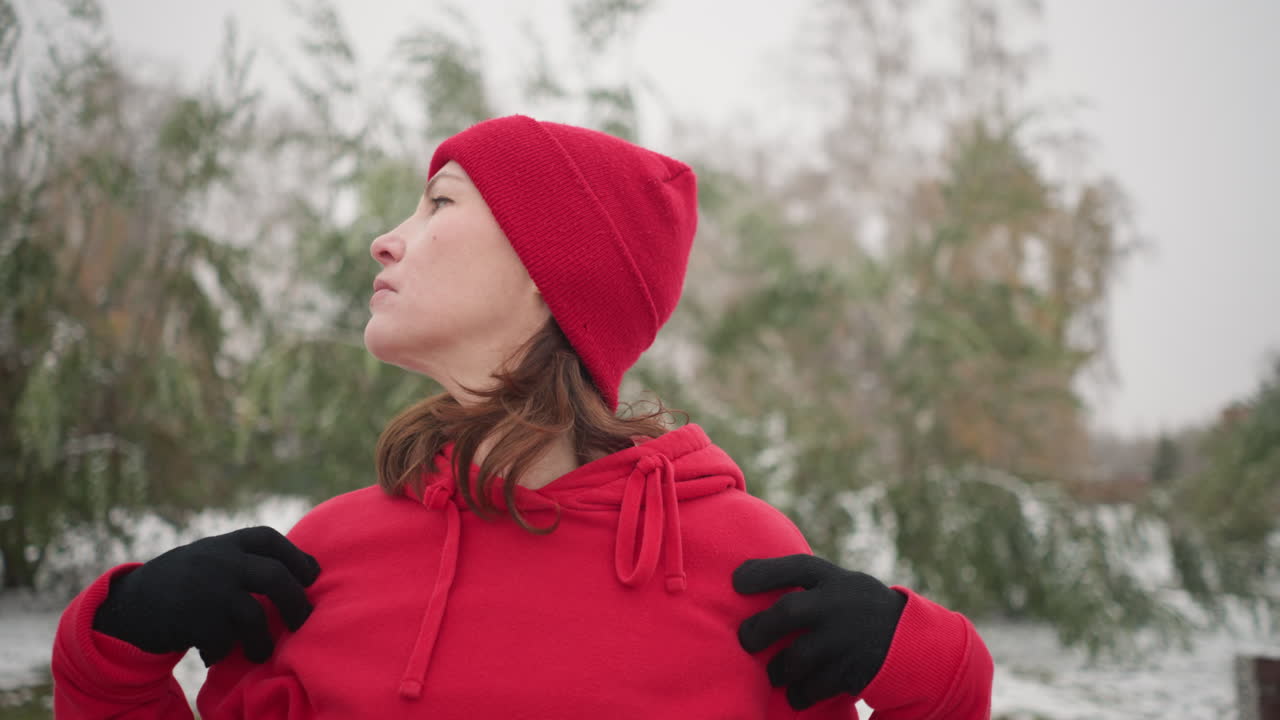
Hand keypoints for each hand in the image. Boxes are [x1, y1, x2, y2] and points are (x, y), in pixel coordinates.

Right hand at [92, 526, 320, 665]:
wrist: (128, 606)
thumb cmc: (181, 585)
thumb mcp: (209, 559)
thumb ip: (242, 561)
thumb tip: (294, 577)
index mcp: (225, 544)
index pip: (269, 540)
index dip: (297, 557)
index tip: (312, 576)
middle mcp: (219, 561)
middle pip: (274, 577)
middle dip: (295, 602)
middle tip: (303, 621)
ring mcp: (206, 589)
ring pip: (253, 616)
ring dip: (261, 641)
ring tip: (260, 652)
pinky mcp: (193, 618)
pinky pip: (223, 640)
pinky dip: (222, 652)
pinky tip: (214, 655)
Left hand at [733, 554, 906, 709]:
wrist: (911, 641)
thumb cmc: (857, 609)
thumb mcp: (840, 585)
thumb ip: (807, 587)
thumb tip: (749, 587)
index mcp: (835, 578)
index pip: (796, 566)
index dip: (763, 572)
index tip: (735, 582)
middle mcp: (841, 603)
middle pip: (790, 610)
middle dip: (760, 628)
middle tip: (747, 641)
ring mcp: (849, 637)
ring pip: (799, 656)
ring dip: (778, 669)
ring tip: (774, 673)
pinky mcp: (855, 669)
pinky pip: (816, 686)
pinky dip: (800, 693)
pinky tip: (795, 694)